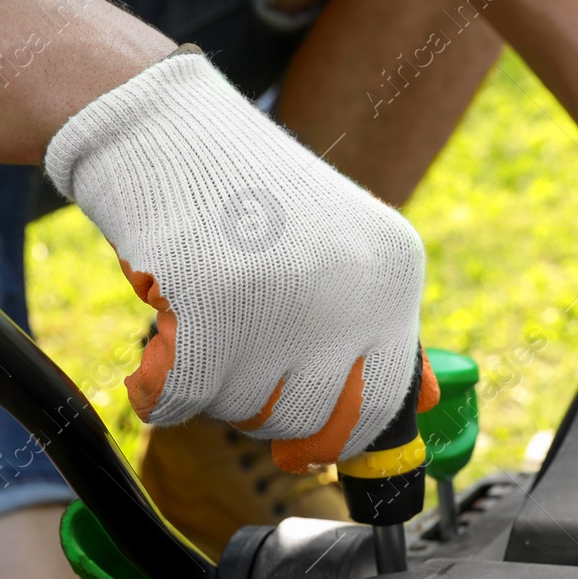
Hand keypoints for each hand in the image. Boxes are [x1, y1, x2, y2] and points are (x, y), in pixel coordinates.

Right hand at [45, 49, 429, 471]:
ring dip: (207, 389)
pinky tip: (151, 362)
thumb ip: (380, 328)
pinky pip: (184, 397)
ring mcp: (288, 295)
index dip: (337, 437)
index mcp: (393, 270)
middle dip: (259, 408)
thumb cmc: (244, 197)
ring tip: (193, 323)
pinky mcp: (216, 303)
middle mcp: (354, 285)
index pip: (384, 399)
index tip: (301, 451)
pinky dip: (158, 391)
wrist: (162, 127)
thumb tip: (426, 403)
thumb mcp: (339, 250)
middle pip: (310, 418)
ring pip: (246, 410)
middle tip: (226, 362)